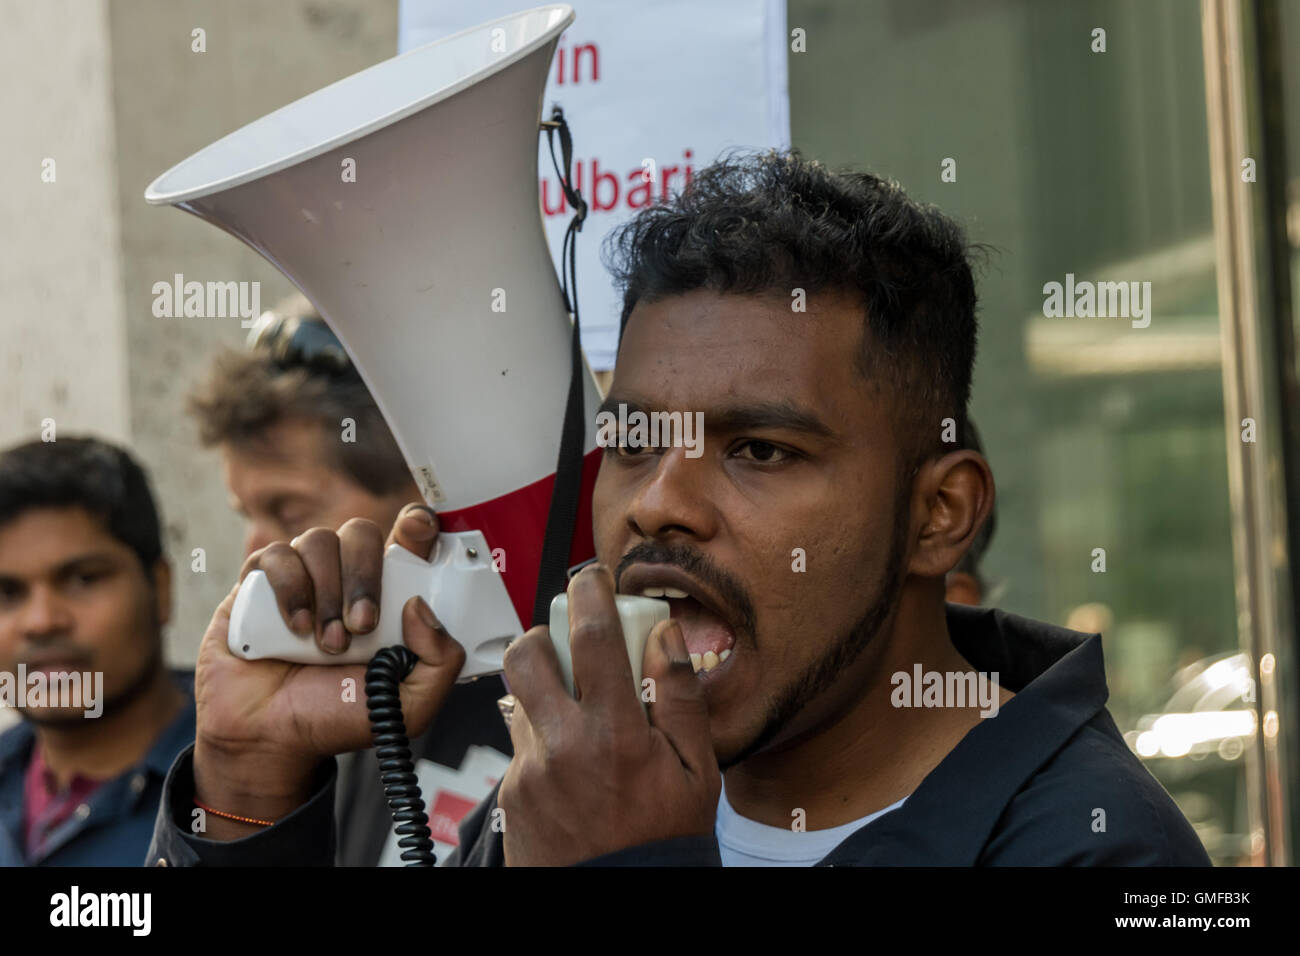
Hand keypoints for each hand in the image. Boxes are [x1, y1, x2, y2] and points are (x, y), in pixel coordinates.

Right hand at [192, 504, 464, 836]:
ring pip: (320, 541)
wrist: (269, 738)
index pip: (409, 537)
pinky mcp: (259, 584)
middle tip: (363, 626)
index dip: (417, 525)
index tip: (419, 531)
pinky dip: (290, 590)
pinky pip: (276, 556)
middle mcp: (346, 577)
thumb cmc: (335, 716)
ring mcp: (303, 576)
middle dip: (365, 577)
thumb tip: (421, 606)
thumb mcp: (409, 707)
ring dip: (327, 593)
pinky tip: (295, 630)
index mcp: (388, 595)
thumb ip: (440, 662)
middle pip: (361, 533)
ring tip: (327, 644)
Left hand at [497, 563, 719, 864]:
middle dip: (543, 633)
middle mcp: (564, 746)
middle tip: (568, 642)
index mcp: (616, 733)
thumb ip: (680, 698)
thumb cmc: (663, 840)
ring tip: (578, 712)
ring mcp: (530, 771)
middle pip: (527, 655)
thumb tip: (665, 637)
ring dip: (544, 689)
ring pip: (520, 699)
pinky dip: (544, 738)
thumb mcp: (698, 771)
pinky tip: (573, 762)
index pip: (593, 637)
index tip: (592, 577)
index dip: (590, 593)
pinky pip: (520, 744)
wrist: (617, 899)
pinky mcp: (510, 794)